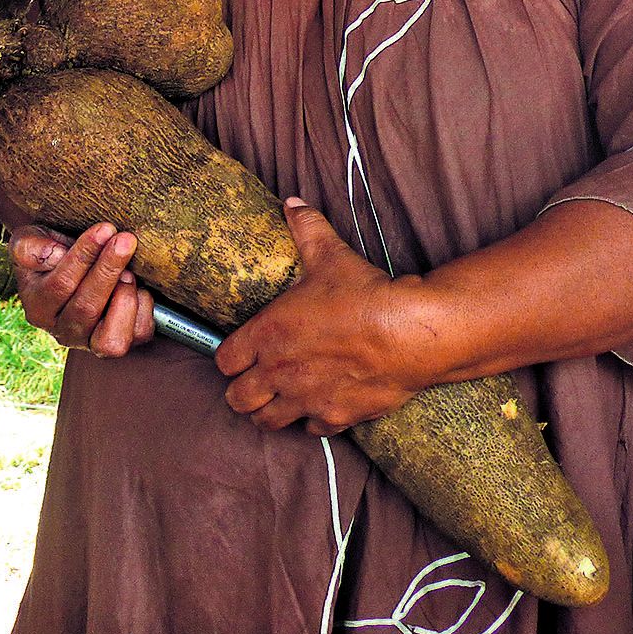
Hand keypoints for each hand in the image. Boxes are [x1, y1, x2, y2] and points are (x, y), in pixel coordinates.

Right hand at [10, 222, 155, 356]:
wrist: (72, 267)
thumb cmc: (51, 251)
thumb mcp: (29, 241)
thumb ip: (29, 246)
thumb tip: (55, 254)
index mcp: (37, 306)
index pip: (60, 285)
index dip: (84, 256)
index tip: (104, 229)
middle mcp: (62, 331)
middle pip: (86, 308)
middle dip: (108, 269)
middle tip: (125, 240)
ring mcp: (91, 341)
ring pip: (110, 339)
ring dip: (124, 299)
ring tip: (129, 271)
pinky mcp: (119, 341)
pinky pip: (138, 334)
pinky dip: (143, 309)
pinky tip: (138, 286)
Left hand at [215, 199, 421, 434]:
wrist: (409, 333)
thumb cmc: (363, 294)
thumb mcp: (329, 255)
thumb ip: (306, 229)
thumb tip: (292, 203)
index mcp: (267, 334)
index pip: (224, 361)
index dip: (230, 358)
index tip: (240, 354)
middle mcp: (278, 372)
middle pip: (238, 400)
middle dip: (243, 392)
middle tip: (256, 382)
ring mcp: (305, 400)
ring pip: (267, 422)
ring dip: (270, 411)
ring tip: (279, 399)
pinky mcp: (335, 418)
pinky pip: (311, 430)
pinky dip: (311, 421)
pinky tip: (319, 406)